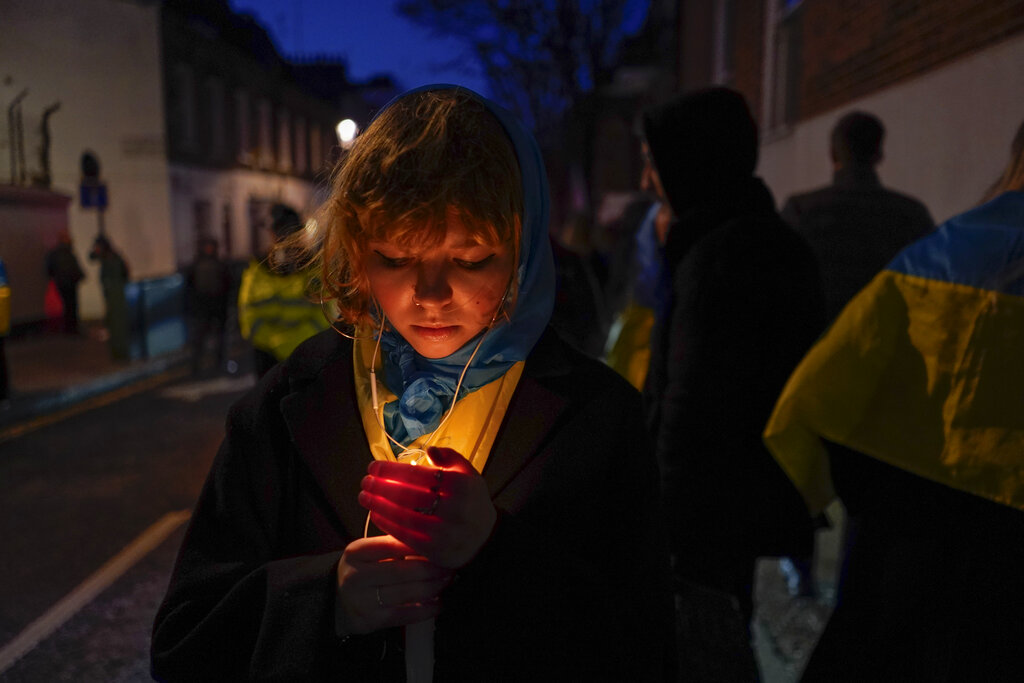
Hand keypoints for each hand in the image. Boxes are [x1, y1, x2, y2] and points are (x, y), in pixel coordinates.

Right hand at [335, 535, 451, 636]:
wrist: (335, 602)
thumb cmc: (361, 572)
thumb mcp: (367, 554)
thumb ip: (392, 546)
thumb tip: (431, 543)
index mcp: (356, 552)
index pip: (392, 545)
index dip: (419, 546)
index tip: (439, 546)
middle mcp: (357, 575)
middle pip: (404, 570)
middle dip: (433, 569)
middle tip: (450, 566)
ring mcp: (363, 600)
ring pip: (408, 592)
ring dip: (434, 587)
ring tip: (446, 581)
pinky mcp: (372, 621)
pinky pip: (406, 614)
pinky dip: (426, 609)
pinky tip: (438, 603)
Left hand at [358, 446, 496, 568]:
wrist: (485, 539)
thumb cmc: (472, 501)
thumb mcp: (469, 474)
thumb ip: (449, 457)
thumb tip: (428, 450)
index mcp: (460, 484)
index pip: (417, 473)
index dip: (391, 469)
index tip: (373, 466)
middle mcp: (453, 507)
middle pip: (407, 494)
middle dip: (380, 486)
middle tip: (365, 481)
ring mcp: (443, 531)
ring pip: (403, 515)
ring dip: (379, 504)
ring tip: (364, 496)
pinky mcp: (435, 550)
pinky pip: (405, 535)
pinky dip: (387, 524)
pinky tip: (375, 514)